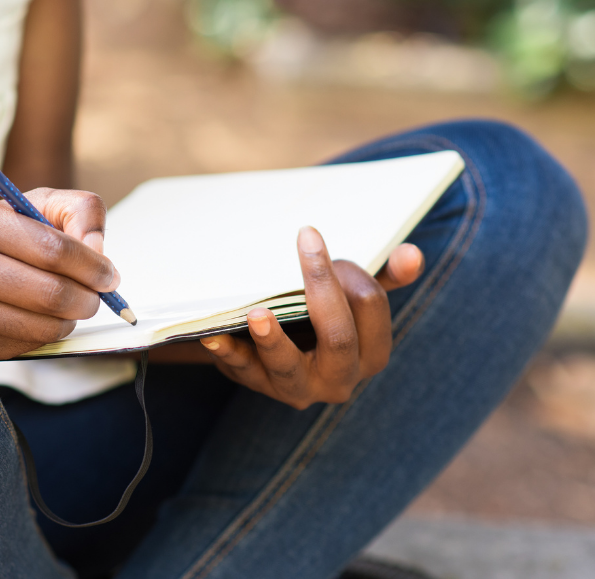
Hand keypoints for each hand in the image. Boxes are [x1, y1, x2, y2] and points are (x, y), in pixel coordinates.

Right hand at [0, 188, 118, 365]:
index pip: (54, 249)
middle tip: (96, 295)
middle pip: (52, 293)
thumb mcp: (30, 204)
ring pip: (44, 326)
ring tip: (70, 306)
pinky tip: (40, 319)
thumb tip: (98, 249)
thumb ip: (76, 210)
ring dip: (71, 320)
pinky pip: (27, 346)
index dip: (93, 266)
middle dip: (89, 298)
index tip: (108, 275)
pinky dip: (46, 335)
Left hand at [199, 226, 423, 408]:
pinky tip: (213, 338)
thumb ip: (383, 278)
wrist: (275, 349)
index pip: (370, 308)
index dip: (348, 273)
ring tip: (258, 314)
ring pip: (288, 366)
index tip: (317, 241)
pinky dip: (227, 353)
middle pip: (338, 337)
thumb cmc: (321, 318)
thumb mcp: (353, 299)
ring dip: (272, 339)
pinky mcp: (256, 383)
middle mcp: (339, 379)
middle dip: (323, 290)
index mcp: (371, 354)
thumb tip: (414, 255)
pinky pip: (240, 370)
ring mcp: (296, 386)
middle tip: (305, 245)